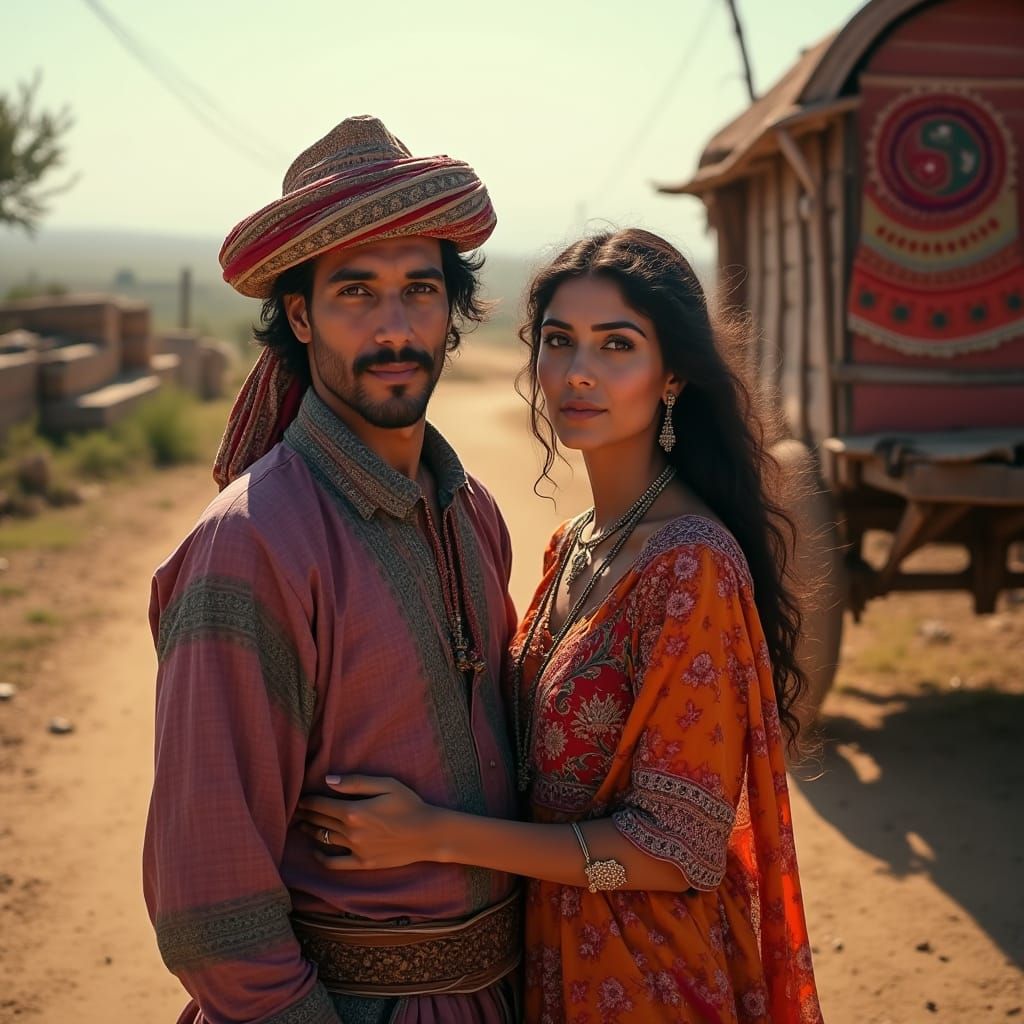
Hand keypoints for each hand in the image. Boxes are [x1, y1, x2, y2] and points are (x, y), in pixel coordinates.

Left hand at [296, 775, 443, 870]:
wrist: (428, 834)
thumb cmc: (409, 805)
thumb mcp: (386, 785)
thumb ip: (355, 782)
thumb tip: (328, 780)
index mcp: (354, 810)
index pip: (321, 804)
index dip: (307, 800)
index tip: (299, 798)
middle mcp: (351, 832)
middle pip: (320, 821)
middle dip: (305, 814)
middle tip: (295, 810)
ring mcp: (356, 850)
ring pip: (324, 839)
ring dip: (311, 831)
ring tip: (303, 825)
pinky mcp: (362, 864)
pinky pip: (334, 863)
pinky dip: (321, 857)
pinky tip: (316, 850)